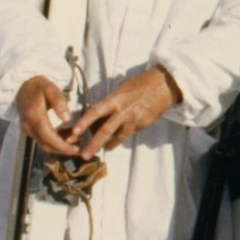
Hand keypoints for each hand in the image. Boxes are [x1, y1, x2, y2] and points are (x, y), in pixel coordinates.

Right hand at [16, 76, 80, 155]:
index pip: (47, 137)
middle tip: (79, 148)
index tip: (75, 149)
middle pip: (46, 145)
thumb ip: (59, 102)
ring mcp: (28, 129)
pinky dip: (55, 142)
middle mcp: (28, 126)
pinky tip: (68, 136)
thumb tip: (67, 119)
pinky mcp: (30, 130)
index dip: (61, 146)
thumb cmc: (39, 86)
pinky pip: (43, 140)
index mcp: (33, 116)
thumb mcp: (51, 88)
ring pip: (44, 144)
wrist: (23, 86)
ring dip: (60, 147)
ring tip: (76, 141)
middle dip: (63, 149)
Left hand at [66, 66, 182, 158]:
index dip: (84, 122)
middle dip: (93, 144)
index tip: (74, 133)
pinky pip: (130, 132)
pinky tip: (118, 139)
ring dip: (108, 144)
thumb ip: (110, 102)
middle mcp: (124, 111)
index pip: (96, 111)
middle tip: (83, 155)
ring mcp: (135, 119)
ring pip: (119, 136)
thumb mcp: (122, 88)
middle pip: (106, 130)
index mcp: (116, 99)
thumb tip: (98, 115)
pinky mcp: (144, 124)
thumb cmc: (140, 83)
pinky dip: (122, 136)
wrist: (164, 85)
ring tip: (102, 150)